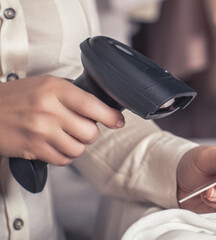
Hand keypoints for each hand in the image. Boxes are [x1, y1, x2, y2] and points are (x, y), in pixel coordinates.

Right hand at [0, 76, 123, 164]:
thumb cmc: (17, 97)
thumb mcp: (45, 84)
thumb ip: (73, 94)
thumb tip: (101, 108)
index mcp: (55, 89)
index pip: (92, 105)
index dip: (111, 116)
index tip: (118, 121)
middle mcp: (49, 110)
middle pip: (90, 132)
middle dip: (90, 132)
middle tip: (81, 128)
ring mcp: (41, 131)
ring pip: (79, 149)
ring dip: (77, 145)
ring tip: (66, 136)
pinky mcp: (33, 149)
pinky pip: (63, 160)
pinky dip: (64, 155)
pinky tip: (55, 145)